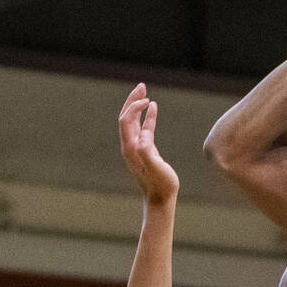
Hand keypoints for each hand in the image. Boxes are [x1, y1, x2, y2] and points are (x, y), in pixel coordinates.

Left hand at [119, 83, 179, 203]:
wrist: (160, 200)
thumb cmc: (161, 186)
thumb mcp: (157, 169)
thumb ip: (148, 154)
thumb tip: (144, 138)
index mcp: (130, 148)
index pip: (126, 120)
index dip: (134, 108)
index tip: (148, 101)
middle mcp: (130, 146)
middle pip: (126, 117)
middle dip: (132, 101)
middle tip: (141, 85)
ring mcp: (137, 148)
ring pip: (133, 121)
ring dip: (138, 106)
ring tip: (145, 92)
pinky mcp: (145, 151)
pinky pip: (144, 129)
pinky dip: (147, 117)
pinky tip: (154, 108)